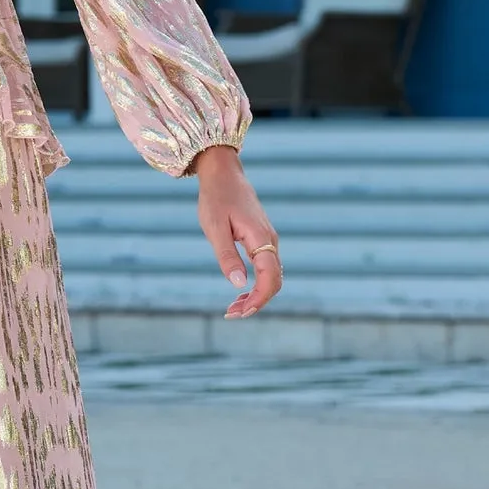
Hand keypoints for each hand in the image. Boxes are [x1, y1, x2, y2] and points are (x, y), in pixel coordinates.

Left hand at [192, 145, 281, 317]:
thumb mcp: (214, 228)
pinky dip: (255, 283)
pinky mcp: (262, 240)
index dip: (258, 299)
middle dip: (256, 302)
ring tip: (232, 308)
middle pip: (274, 282)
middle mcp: (270, 241)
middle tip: (231, 314)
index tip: (240, 312)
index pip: (270, 278)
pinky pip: (266, 267)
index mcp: (261, 238)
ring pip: (271, 276)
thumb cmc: (216, 198)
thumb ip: (227, 256)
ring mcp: (268, 240)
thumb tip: (239, 283)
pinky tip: (239, 290)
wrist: (223, 174)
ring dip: (255, 295)